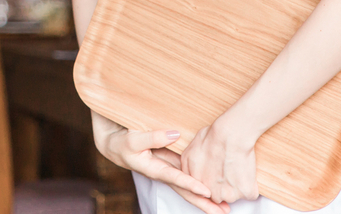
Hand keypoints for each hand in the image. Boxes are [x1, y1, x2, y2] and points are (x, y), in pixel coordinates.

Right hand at [91, 113, 230, 213]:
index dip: (190, 184)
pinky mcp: (172, 163)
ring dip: (206, 198)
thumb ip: (153, 137)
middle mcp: (164, 173)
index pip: (175, 179)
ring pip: (189, 186)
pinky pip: (188, 176)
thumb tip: (175, 134)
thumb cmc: (122, 142)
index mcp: (154, 169)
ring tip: (225, 206)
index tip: (206, 192)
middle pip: (186, 191)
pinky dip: (201, 184)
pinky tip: (214, 188)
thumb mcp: (133, 139)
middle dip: (205, 203)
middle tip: (224, 211)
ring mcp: (169, 169)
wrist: (115, 144)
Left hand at [179, 116, 259, 203]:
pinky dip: (250, 184)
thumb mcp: (189, 154)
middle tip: (226, 168)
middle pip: (219, 195)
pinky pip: (250, 193)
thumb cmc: (211, 138)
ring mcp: (229, 194)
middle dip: (223, 185)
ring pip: (234, 195)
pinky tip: (245, 170)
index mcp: (198, 185)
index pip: (204, 192)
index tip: (216, 175)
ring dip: (237, 186)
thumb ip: (188, 170)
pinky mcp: (245, 192)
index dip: (211, 182)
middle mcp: (212, 193)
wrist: (230, 134)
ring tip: (236, 166)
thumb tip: (192, 176)